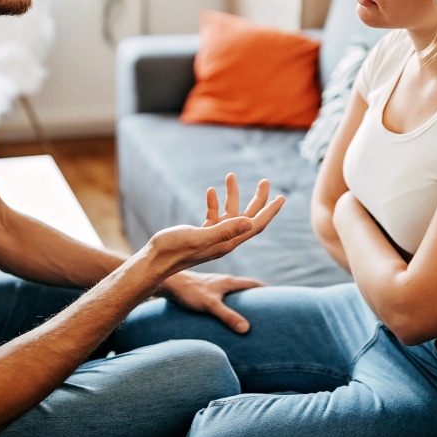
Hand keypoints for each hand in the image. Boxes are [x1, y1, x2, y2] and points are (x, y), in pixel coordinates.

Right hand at [144, 174, 284, 281]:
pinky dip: (214, 203)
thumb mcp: (200, 237)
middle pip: (248, 218)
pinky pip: (213, 216)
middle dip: (258, 199)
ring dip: (232, 195)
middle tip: (265, 181)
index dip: (270, 211)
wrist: (154, 261)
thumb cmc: (174, 250)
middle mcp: (224, 240)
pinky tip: (211, 191)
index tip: (281, 197)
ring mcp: (213, 237)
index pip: (256, 225)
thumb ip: (224, 230)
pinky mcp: (201, 234)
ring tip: (231, 176)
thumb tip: (250, 223)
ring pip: (230, 214)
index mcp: (227, 242)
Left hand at [158, 271, 265, 332]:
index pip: (252, 283)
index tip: (277, 296)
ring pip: (233, 291)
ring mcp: (214, 285)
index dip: (265, 290)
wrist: (169, 284)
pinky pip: (223, 295)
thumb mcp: (211, 305)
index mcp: (228, 281)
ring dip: (242, 298)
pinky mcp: (205, 290)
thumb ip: (228, 316)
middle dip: (256, 295)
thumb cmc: (189, 292)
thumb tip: (246, 328)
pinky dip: (230, 301)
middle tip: (268, 306)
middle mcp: (223, 281)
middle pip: (245, 287)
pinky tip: (226, 310)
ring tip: (249, 311)